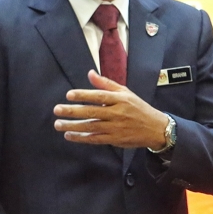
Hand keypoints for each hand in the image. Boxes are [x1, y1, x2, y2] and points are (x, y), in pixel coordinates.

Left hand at [54, 70, 169, 148]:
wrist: (155, 128)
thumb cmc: (138, 108)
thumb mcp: (126, 93)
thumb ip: (106, 84)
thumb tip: (90, 73)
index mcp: (121, 99)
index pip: (100, 96)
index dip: (84, 95)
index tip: (69, 95)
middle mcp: (118, 113)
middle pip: (92, 111)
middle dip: (73, 111)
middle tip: (57, 110)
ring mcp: (116, 127)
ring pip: (91, 126)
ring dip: (73, 126)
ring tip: (58, 124)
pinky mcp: (115, 139)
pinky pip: (95, 139)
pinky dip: (82, 138)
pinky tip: (69, 135)